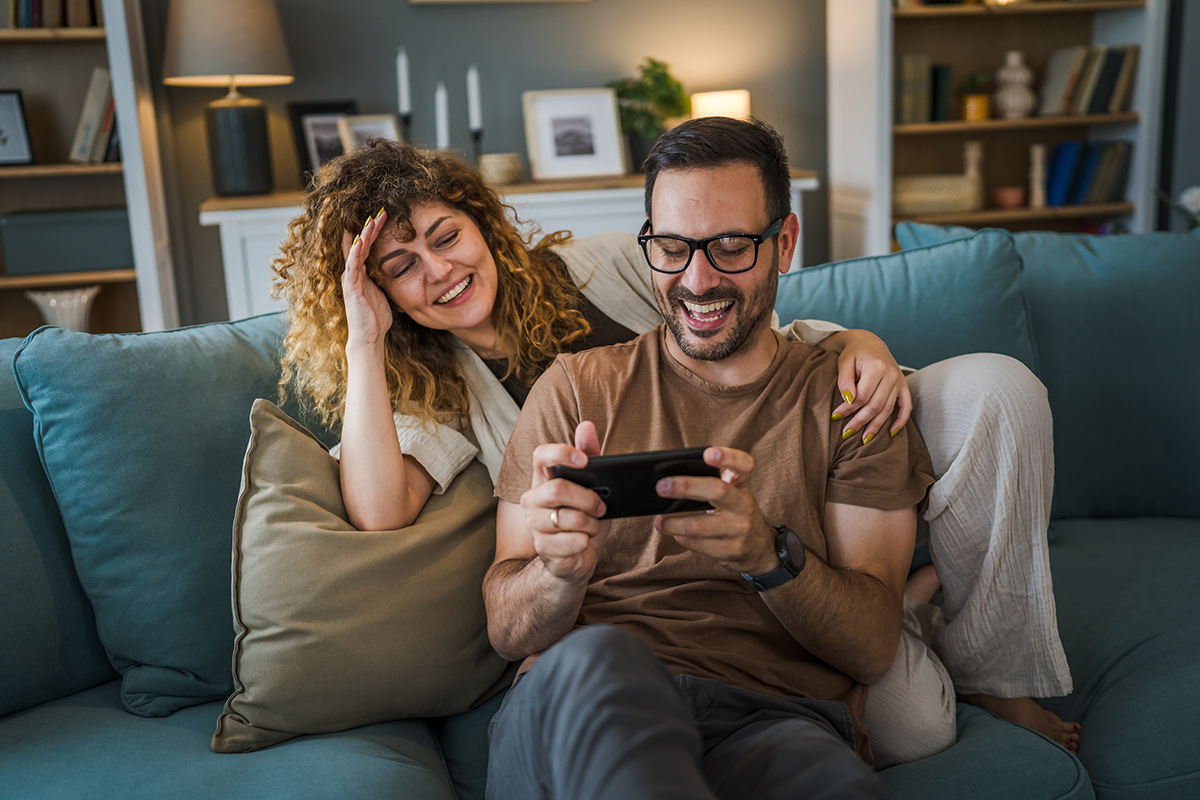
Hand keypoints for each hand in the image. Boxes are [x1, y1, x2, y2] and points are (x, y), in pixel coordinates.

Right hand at [341, 210, 394, 350]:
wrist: (370, 337)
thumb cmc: (376, 317)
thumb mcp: (383, 292)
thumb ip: (383, 280)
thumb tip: (395, 270)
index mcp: (363, 274)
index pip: (367, 248)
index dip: (374, 233)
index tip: (383, 218)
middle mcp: (354, 274)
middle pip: (361, 245)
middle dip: (370, 229)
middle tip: (380, 213)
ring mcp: (351, 280)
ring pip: (356, 252)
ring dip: (363, 236)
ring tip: (371, 221)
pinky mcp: (352, 288)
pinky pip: (352, 267)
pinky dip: (354, 253)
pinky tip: (359, 241)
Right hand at [520, 422, 610, 583]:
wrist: (577, 556)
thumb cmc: (583, 516)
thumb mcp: (592, 485)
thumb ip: (589, 455)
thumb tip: (586, 425)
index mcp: (543, 479)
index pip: (541, 455)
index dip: (561, 453)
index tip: (584, 461)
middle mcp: (532, 498)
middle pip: (558, 489)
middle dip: (588, 499)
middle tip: (601, 507)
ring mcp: (533, 523)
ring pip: (567, 518)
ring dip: (590, 524)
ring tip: (592, 527)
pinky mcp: (541, 546)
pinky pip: (571, 541)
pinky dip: (586, 542)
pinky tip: (584, 542)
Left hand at [652, 446, 776, 575]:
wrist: (760, 547)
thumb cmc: (736, 512)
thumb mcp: (734, 493)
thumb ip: (712, 481)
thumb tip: (670, 479)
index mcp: (742, 484)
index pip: (743, 465)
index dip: (728, 457)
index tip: (708, 453)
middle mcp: (743, 504)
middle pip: (717, 491)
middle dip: (686, 487)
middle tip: (662, 487)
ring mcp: (738, 528)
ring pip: (700, 525)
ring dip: (674, 523)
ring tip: (660, 521)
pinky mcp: (730, 550)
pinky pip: (698, 544)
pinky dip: (681, 538)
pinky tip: (675, 534)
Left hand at [829, 330, 911, 441]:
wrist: (869, 343)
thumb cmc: (853, 354)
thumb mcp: (844, 363)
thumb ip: (845, 381)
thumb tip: (848, 401)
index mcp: (877, 367)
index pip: (862, 396)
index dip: (848, 409)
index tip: (835, 416)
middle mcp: (891, 374)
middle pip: (876, 405)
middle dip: (860, 421)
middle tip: (846, 433)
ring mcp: (899, 380)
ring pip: (888, 409)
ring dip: (876, 426)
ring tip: (864, 439)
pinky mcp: (903, 385)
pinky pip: (906, 406)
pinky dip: (900, 421)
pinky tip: (891, 434)